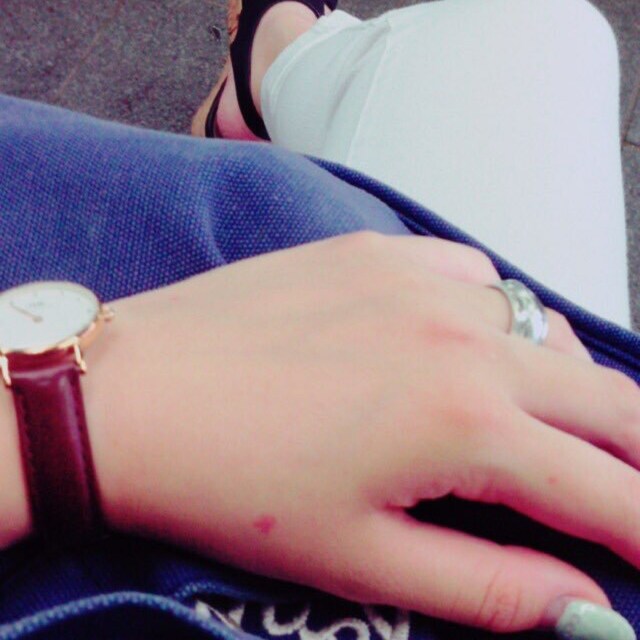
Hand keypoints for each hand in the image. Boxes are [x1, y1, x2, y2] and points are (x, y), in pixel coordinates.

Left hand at [86, 231, 639, 634]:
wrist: (134, 396)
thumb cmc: (232, 486)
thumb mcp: (364, 563)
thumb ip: (488, 587)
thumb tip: (580, 607)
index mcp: (465, 421)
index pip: (606, 487)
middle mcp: (461, 336)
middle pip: (603, 396)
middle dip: (634, 451)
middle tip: (628, 485)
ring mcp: (418, 279)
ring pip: (542, 327)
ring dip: (564, 382)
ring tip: (546, 421)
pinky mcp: (375, 251)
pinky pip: (472, 274)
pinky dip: (494, 315)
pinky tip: (463, 342)